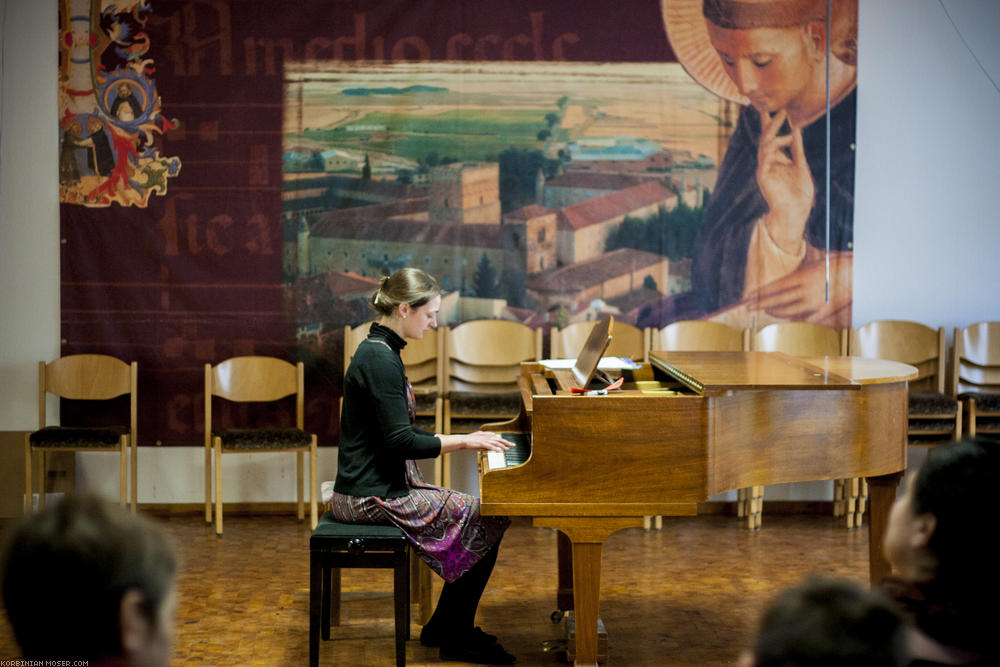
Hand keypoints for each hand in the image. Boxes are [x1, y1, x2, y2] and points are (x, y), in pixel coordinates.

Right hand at [438, 431, 514, 454]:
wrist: (463, 440)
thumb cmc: (470, 439)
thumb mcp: (478, 435)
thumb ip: (485, 435)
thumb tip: (492, 434)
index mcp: (487, 435)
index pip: (497, 437)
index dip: (504, 440)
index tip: (509, 443)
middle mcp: (487, 437)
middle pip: (499, 439)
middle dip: (507, 442)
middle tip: (513, 445)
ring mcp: (484, 440)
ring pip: (496, 443)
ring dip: (502, 446)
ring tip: (507, 449)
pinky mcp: (482, 444)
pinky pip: (490, 446)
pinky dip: (495, 448)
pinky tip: (499, 451)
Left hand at [749, 251, 852, 326]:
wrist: (864, 274)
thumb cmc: (842, 262)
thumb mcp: (820, 257)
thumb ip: (805, 260)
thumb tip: (794, 256)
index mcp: (803, 276)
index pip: (775, 287)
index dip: (760, 294)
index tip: (748, 297)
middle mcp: (806, 291)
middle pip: (778, 301)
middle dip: (761, 304)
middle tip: (747, 308)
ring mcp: (816, 303)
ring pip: (790, 312)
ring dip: (776, 313)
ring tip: (766, 312)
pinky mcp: (825, 312)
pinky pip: (806, 319)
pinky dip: (796, 319)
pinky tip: (788, 319)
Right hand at [756, 110, 814, 252]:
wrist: (795, 212)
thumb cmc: (799, 192)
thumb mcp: (801, 165)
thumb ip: (797, 149)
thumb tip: (797, 129)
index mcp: (778, 160)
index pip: (773, 138)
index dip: (772, 123)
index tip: (774, 108)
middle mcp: (769, 163)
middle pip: (766, 138)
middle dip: (771, 122)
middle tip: (777, 108)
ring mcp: (765, 169)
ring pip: (765, 145)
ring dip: (774, 130)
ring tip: (784, 117)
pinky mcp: (763, 177)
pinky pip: (766, 158)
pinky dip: (773, 146)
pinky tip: (784, 138)